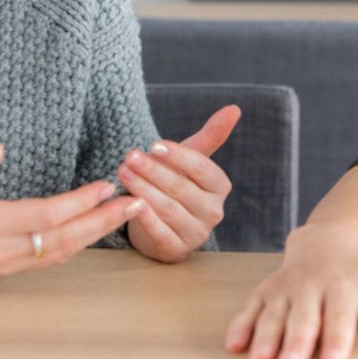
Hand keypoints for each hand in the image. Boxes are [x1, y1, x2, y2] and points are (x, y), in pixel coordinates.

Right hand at [0, 141, 143, 273]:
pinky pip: (52, 257)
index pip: (42, 216)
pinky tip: (100, 225)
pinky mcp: (10, 267)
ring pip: (61, 253)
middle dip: (101, 222)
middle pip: (61, 240)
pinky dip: (80, 242)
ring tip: (128, 213)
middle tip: (136, 203)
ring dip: (97, 233)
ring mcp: (4, 264)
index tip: (105, 185)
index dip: (77, 202)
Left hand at [121, 105, 240, 262]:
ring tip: (123, 173)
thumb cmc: (176, 184)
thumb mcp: (191, 160)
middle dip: (154, 171)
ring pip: (169, 209)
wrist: (159, 222)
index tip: (154, 144)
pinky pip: (161, 233)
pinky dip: (145, 218)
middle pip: (182, 188)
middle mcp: (213, 212)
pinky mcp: (176, 250)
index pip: (202, 168)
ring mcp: (196, 234)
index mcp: (219, 187)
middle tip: (130, 156)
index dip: (178, 156)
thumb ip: (211, 136)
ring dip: (144, 189)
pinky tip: (130, 203)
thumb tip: (234, 108)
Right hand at [224, 223, 357, 358]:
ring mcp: (284, 288)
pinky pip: (249, 308)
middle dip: (296, 342)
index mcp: (342, 287)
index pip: (340, 316)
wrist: (323, 244)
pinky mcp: (264, 291)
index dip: (336, 339)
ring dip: (264, 338)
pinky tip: (234, 346)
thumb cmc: (354, 277)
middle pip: (303, 318)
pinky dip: (240, 326)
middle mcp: (310, 286)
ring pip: (273, 314)